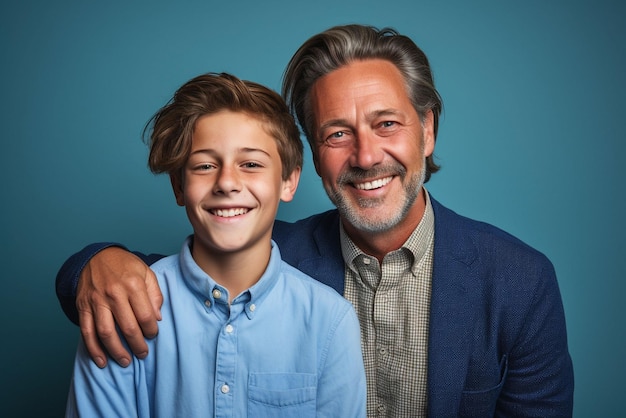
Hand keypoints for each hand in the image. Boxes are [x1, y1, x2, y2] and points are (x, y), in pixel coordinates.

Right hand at [76, 247, 162, 367]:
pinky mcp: (83, 307)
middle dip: (138, 345)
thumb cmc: (125, 266)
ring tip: (126, 361)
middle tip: (143, 354)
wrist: (96, 256)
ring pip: (106, 333)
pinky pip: (87, 332)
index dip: (151, 330)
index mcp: (133, 284)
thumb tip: (158, 318)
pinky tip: (101, 361)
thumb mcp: (146, 272)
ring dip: (116, 351)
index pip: (145, 315)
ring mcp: (96, 301)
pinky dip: (93, 349)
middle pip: (128, 327)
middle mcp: (114, 293)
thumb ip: (155, 294)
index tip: (153, 335)